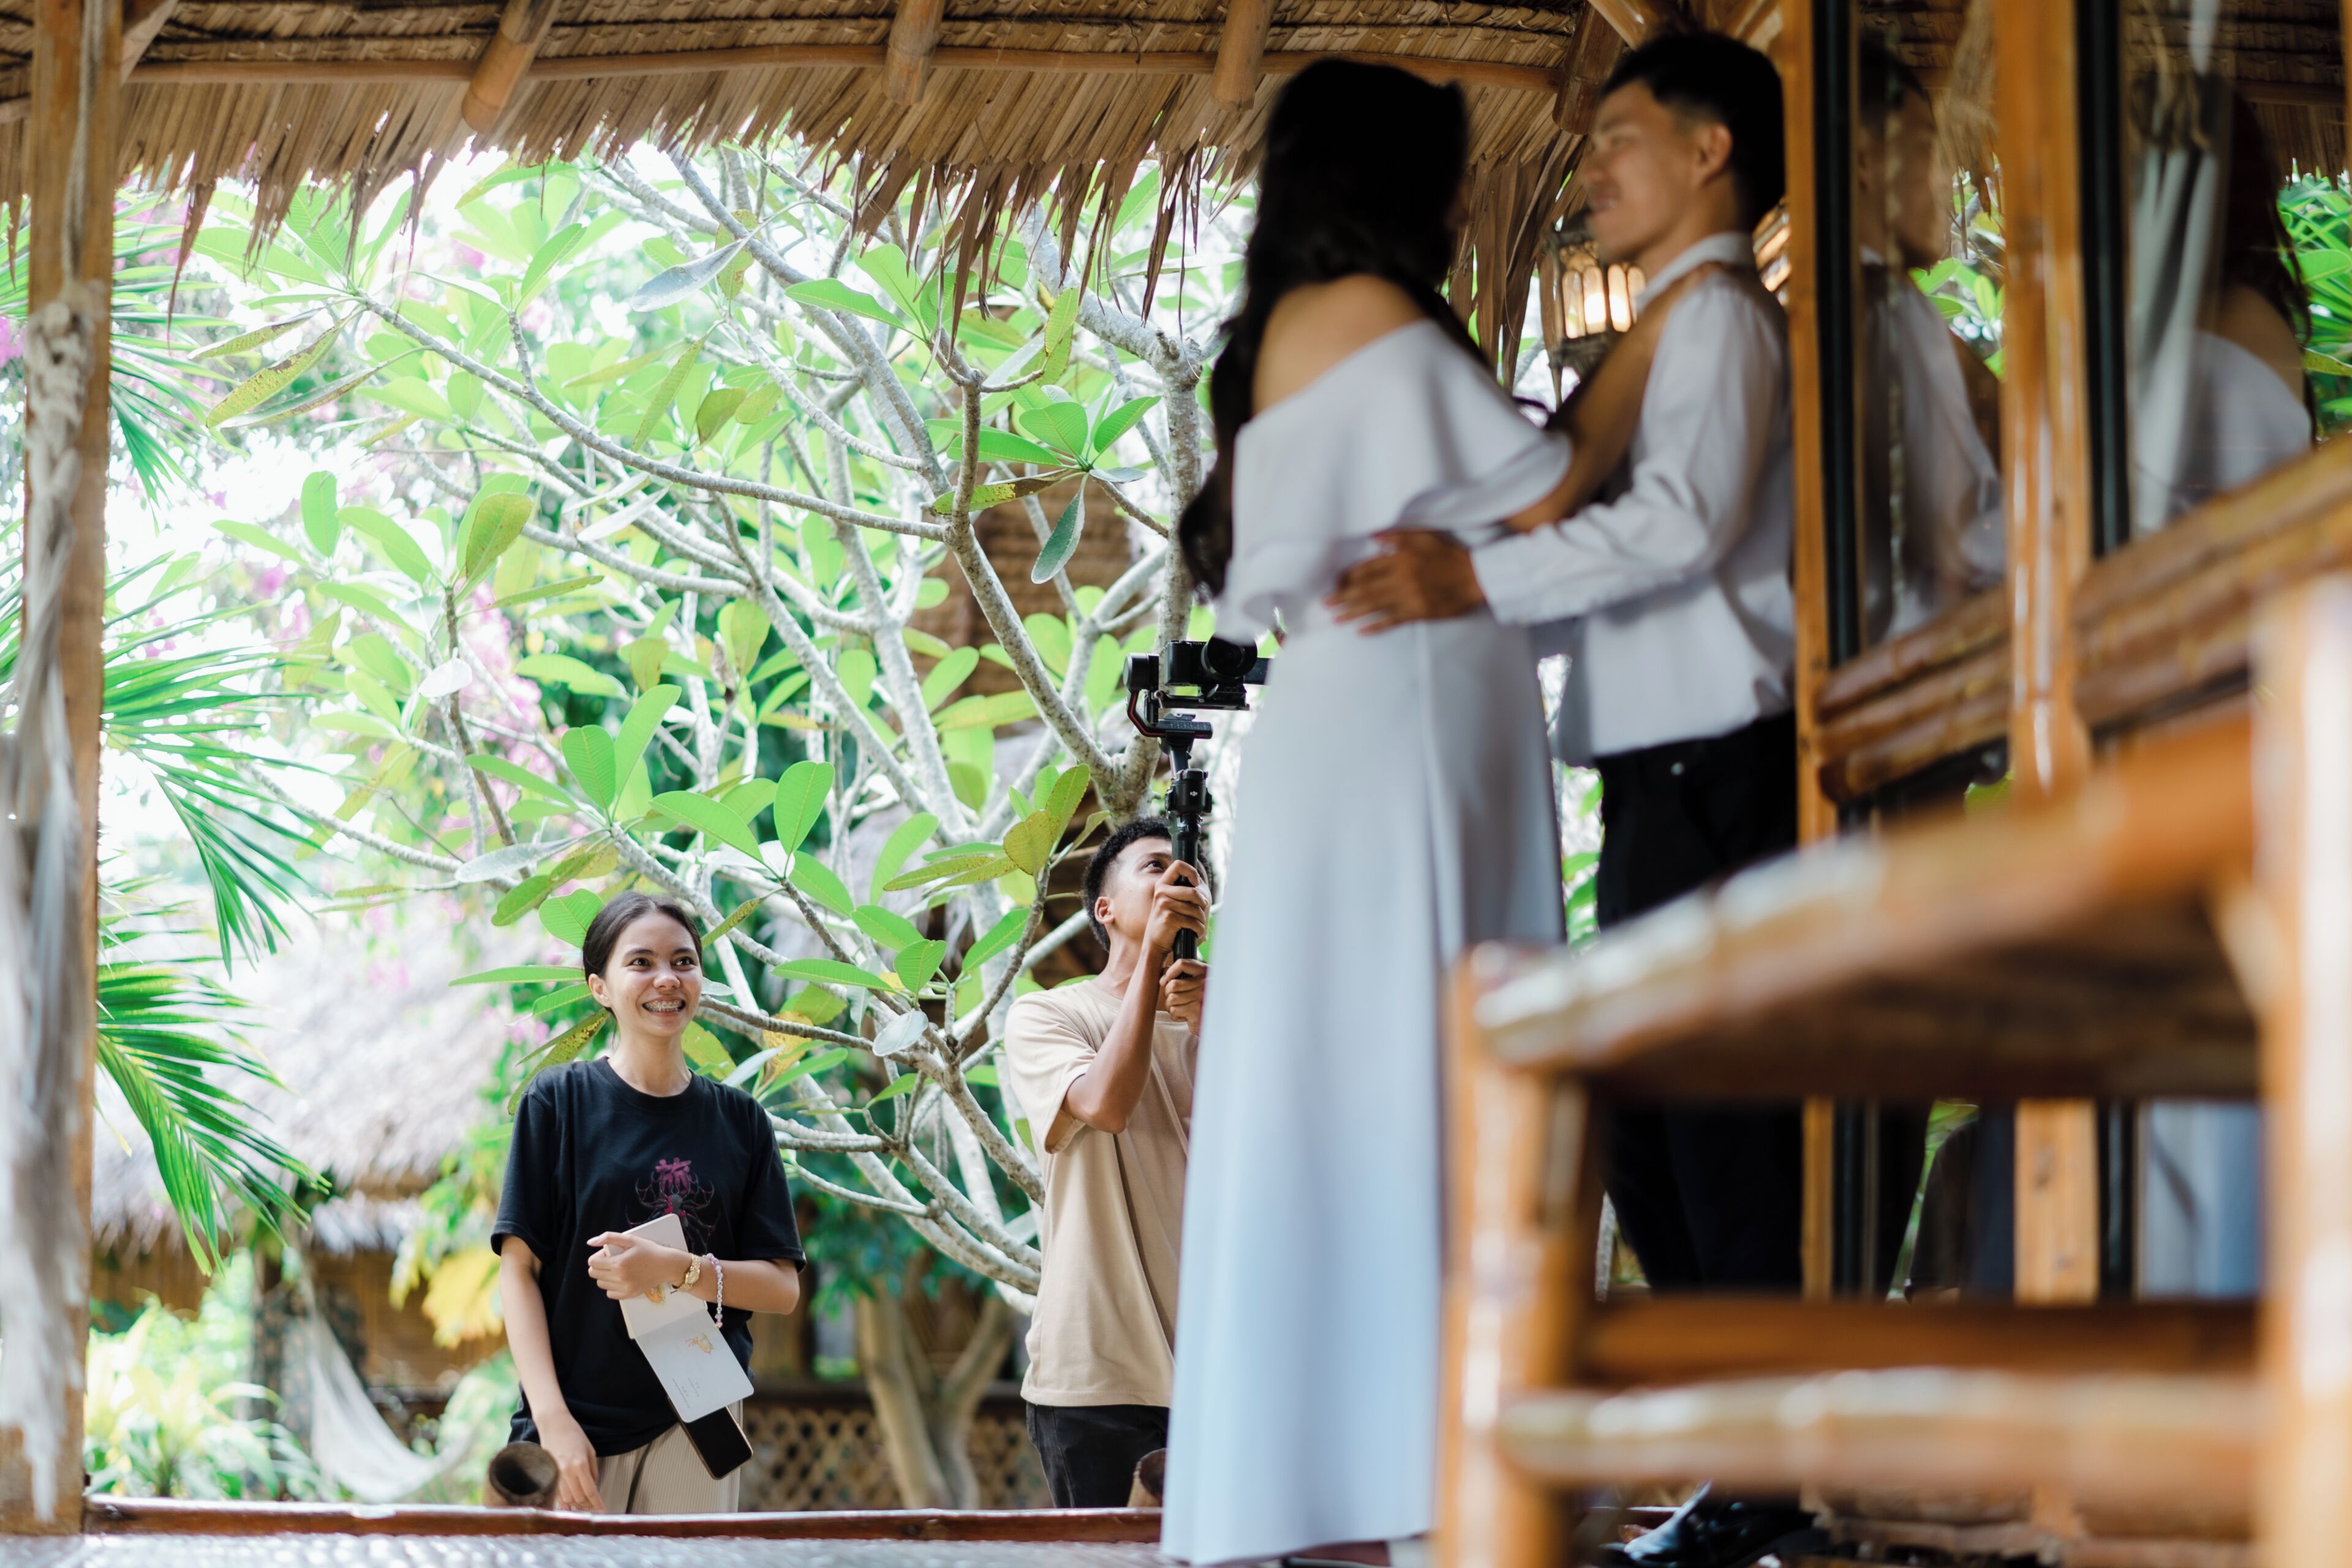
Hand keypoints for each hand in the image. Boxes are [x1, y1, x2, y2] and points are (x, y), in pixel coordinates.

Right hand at [538, 1410, 602, 1512]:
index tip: (602, 1511)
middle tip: (594, 1510)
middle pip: (579, 1498)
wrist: (553, 1424)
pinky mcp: (548, 1474)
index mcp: (580, 1465)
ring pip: (568, 1498)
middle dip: (588, 1507)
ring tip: (584, 1508)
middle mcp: (567, 1472)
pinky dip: (564, 1503)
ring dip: (577, 1506)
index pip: (590, 1491)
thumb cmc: (574, 1434)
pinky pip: (557, 1494)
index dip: (597, 1504)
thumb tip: (594, 1486)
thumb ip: (593, 1470)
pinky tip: (569, 1507)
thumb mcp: (590, 1450)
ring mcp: (556, 1474)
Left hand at [585, 1232, 688, 1301]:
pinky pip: (609, 1293)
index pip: (592, 1262)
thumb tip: (590, 1242)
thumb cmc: (649, 1250)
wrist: (666, 1265)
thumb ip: (609, 1237)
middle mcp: (619, 1277)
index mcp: (618, 1263)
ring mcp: (624, 1288)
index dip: (598, 1256)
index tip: (609, 1253)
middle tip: (613, 1260)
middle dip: (600, 1265)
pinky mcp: (628, 1294)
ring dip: (605, 1276)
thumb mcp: (630, 1239)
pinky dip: (612, 1286)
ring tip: (618, 1269)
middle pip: (594, 1273)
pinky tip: (621, 1278)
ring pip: (600, 1284)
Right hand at [1142, 861, 1208, 956]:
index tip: (1196, 884)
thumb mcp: (1173, 902)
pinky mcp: (1169, 918)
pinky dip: (1199, 930)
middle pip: (1194, 892)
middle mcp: (1162, 891)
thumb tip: (1199, 881)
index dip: (1191, 871)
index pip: (1178, 865)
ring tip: (1198, 926)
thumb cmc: (1170, 922)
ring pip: (1196, 909)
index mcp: (1163, 884)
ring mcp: (1164, 904)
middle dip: (1203, 904)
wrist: (1156, 943)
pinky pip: (1194, 922)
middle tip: (1202, 912)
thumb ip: (1184, 890)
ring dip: (1202, 920)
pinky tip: (1195, 933)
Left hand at [1158, 958, 1206, 1026]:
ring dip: (1170, 1006)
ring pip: (1171, 998)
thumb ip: (1180, 976)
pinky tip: (1184, 1016)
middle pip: (1172, 984)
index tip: (1165, 981)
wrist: (1216, 1022)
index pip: (1182, 964)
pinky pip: (1174, 1010)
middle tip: (1174, 1001)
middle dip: (1167, 994)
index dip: (1169, 972)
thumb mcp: (1195, 985)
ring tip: (1180, 1009)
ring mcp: (1201, 996)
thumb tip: (1163, 979)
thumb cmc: (1202, 1002)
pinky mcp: (1196, 1010)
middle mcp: (1204, 982)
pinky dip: (1175, 1016)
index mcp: (1205, 971)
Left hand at [1326, 530, 1484, 631]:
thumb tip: (1373, 536)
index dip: (1348, 576)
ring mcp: (1409, 597)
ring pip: (1374, 606)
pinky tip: (1360, 631)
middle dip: (1343, 597)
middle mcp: (1401, 578)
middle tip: (1325, 604)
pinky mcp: (1418, 612)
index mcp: (1400, 558)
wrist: (1476, 576)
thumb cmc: (1449, 554)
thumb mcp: (1423, 536)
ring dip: (1352, 613)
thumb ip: (1397, 535)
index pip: (1367, 568)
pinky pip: (1392, 621)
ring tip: (1335, 619)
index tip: (1334, 583)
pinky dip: (1376, 626)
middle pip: (1365, 588)